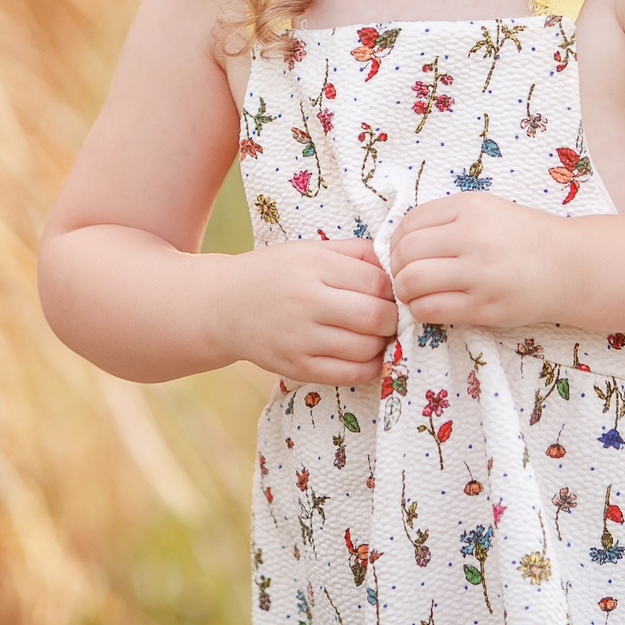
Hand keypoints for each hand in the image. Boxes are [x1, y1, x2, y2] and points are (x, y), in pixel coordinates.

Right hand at [218, 238, 397, 384]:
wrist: (224, 306)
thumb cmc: (275, 273)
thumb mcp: (311, 250)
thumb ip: (356, 252)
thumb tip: (400, 265)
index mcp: (313, 265)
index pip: (377, 282)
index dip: (394, 289)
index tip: (392, 293)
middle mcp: (306, 302)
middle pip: (376, 317)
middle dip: (393, 319)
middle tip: (390, 316)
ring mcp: (300, 338)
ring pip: (367, 348)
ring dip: (383, 343)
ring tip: (376, 334)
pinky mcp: (297, 367)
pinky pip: (350, 374)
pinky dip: (369, 367)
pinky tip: (365, 354)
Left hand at [389, 193, 574, 328]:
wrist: (572, 266)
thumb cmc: (524, 238)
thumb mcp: (487, 210)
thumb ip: (447, 220)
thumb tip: (398, 242)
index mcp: (470, 207)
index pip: (409, 223)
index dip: (395, 242)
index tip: (402, 255)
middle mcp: (473, 236)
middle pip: (405, 253)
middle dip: (396, 269)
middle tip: (406, 277)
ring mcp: (480, 273)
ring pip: (412, 282)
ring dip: (405, 292)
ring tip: (416, 294)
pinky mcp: (485, 306)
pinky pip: (431, 309)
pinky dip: (419, 311)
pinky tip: (430, 307)